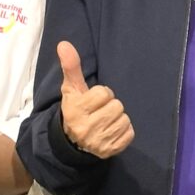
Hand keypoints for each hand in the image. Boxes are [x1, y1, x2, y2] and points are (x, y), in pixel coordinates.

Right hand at [58, 41, 133, 157]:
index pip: (104, 93)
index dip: (102, 94)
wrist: (72, 142)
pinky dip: (123, 131)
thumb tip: (64, 43)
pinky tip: (111, 130)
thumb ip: (71, 66)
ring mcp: (99, 141)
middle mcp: (86, 128)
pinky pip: (129, 133)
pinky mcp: (110, 151)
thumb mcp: (71, 89)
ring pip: (124, 119)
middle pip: (117, 106)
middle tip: (100, 111)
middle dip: (110, 106)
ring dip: (118, 118)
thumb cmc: (75, 109)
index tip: (94, 100)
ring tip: (105, 121)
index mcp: (76, 111)